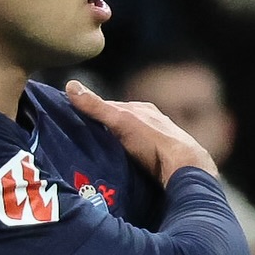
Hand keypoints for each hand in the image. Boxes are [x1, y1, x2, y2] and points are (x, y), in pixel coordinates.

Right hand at [66, 80, 218, 184]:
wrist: (184, 169)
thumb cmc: (152, 141)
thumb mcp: (120, 120)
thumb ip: (97, 106)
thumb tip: (70, 85)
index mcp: (142, 109)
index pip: (111, 106)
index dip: (92, 112)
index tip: (74, 120)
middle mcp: (152, 122)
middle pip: (122, 124)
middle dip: (105, 130)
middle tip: (83, 142)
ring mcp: (159, 141)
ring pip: (131, 140)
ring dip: (117, 147)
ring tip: (99, 157)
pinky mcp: (163, 160)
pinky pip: (140, 156)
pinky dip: (129, 159)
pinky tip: (122, 167)